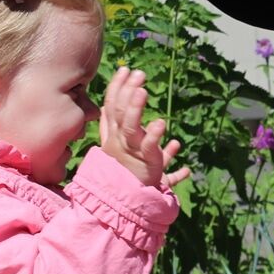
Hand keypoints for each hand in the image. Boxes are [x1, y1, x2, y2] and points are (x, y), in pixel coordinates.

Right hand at [99, 67, 189, 187]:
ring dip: (135, 109)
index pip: (112, 106)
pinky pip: (149, 148)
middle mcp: (120, 142)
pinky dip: (154, 137)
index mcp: (115, 136)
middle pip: (120, 112)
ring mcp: (132, 152)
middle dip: (127, 91)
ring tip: (143, 91)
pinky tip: (160, 123)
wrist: (124, 204)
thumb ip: (121, 133)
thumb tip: (121, 116)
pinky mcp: (146, 164)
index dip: (118, 87)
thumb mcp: (120, 152)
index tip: (126, 69)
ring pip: (130, 128)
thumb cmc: (126, 177)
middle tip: (138, 74)